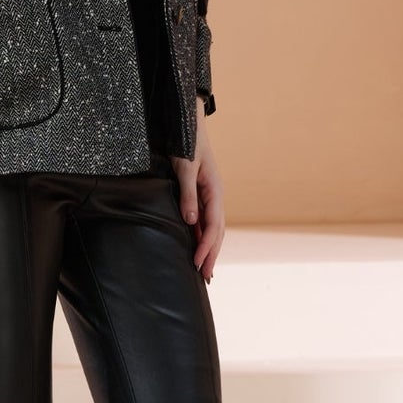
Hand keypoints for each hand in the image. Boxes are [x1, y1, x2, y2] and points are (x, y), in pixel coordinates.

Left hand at [171, 101, 223, 282]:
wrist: (188, 125)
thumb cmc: (186, 144)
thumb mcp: (185, 168)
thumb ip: (188, 195)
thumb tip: (191, 221)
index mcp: (215, 192)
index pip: (213, 226)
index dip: (206, 246)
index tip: (197, 263)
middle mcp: (215, 197)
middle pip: (217, 232)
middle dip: (211, 254)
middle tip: (205, 277)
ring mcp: (210, 197)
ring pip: (213, 229)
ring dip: (209, 248)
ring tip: (204, 269)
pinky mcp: (202, 195)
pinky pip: (204, 221)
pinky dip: (202, 236)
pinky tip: (197, 246)